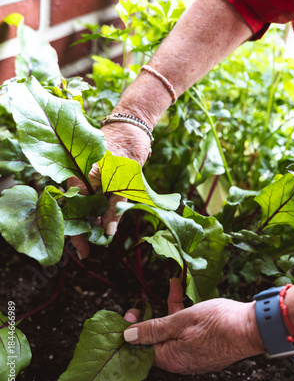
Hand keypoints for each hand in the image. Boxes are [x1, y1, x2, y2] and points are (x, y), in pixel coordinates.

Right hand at [67, 118, 150, 257]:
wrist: (134, 127)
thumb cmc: (126, 148)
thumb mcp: (122, 180)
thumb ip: (115, 206)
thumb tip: (108, 233)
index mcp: (78, 178)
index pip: (72, 212)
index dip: (77, 234)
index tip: (84, 252)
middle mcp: (80, 181)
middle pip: (77, 212)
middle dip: (84, 231)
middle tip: (93, 249)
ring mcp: (89, 180)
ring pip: (87, 207)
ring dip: (94, 222)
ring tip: (101, 239)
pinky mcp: (100, 180)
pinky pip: (97, 200)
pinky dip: (101, 211)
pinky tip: (107, 223)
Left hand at [123, 279, 264, 374]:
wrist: (253, 327)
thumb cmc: (219, 324)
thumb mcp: (181, 320)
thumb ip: (154, 328)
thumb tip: (129, 336)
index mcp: (172, 359)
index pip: (142, 349)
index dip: (133, 331)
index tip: (129, 315)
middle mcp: (181, 361)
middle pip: (157, 340)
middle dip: (150, 318)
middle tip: (142, 303)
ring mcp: (194, 355)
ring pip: (173, 333)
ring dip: (169, 310)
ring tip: (170, 287)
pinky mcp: (205, 346)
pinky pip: (187, 332)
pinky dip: (183, 315)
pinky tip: (184, 294)